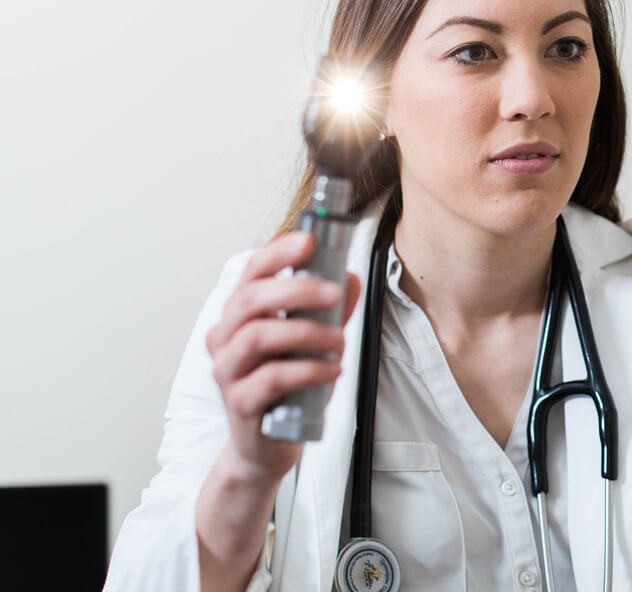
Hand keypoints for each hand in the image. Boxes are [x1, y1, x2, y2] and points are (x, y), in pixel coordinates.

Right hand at [204, 231, 361, 486]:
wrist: (266, 445)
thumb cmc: (287, 387)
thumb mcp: (313, 343)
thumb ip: (330, 312)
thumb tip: (351, 277)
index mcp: (241, 315)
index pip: (251, 273)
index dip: (278, 253)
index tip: (309, 241)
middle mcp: (225, 338)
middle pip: (250, 300)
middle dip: (296, 290)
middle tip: (335, 293)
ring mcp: (227, 371)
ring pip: (257, 336)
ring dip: (306, 333)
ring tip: (340, 341)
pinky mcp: (239, 403)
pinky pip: (270, 379)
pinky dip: (307, 371)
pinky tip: (331, 372)